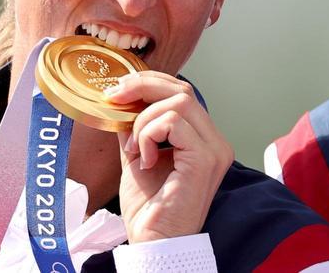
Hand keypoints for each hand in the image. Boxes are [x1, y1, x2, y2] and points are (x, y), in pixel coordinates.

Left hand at [105, 72, 233, 243]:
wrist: (153, 243)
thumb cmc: (149, 209)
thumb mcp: (138, 156)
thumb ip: (136, 128)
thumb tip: (121, 101)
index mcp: (203, 139)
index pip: (183, 93)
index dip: (149, 84)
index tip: (117, 93)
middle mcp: (215, 141)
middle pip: (183, 89)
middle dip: (142, 87)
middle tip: (113, 98)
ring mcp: (214, 149)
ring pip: (179, 101)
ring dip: (144, 120)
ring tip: (134, 148)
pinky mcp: (205, 159)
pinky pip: (174, 122)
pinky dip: (149, 134)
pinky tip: (145, 159)